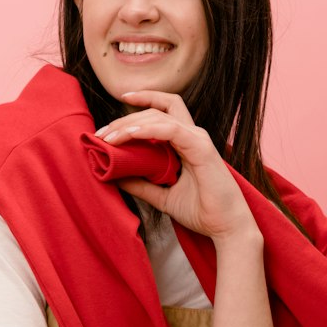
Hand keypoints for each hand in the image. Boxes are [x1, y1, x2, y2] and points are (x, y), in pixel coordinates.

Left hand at [94, 88, 254, 242]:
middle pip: (154, 111)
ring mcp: (198, 140)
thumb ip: (141, 185)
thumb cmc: (202, 211)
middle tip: (101, 134)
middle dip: (124, 119)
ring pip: (158, 117)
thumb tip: (114, 176)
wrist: (226, 228)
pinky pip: (170, 130)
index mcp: (186, 142)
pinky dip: (147, 130)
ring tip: (107, 138)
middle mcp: (193, 135)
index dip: (144, 99)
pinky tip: (129, 136)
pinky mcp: (200, 149)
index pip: (165, 109)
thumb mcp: (162, 197)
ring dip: (129, 124)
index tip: (122, 98)